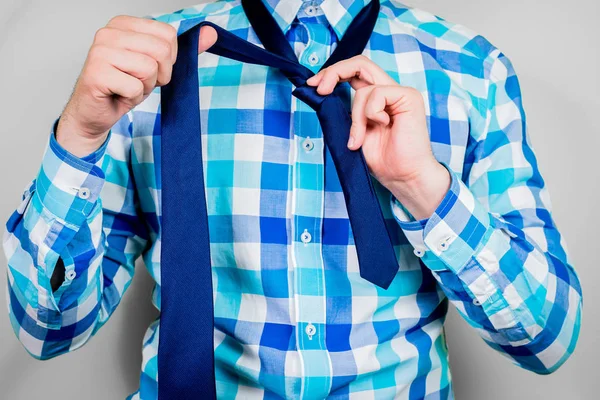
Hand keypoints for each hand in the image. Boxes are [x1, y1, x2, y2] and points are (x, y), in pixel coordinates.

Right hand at [56, 16, 216, 156]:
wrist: (95, 112)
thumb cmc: (123, 87)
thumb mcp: (158, 66)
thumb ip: (184, 50)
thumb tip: (211, 33)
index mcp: (124, 24)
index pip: (168, 34)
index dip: (169, 59)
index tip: (151, 69)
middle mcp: (109, 32)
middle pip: (161, 51)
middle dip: (159, 75)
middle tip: (140, 82)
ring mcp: (100, 51)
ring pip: (149, 68)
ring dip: (145, 87)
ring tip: (128, 87)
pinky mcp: (96, 72)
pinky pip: (135, 87)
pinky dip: (133, 98)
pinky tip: (118, 94)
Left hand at [306, 55, 449, 219]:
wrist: (403, 176)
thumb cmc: (382, 160)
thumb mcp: (353, 133)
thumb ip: (343, 114)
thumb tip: (320, 94)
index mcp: (376, 98)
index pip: (353, 72)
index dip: (331, 74)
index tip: (313, 86)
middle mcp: (388, 91)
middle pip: (359, 63)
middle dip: (334, 72)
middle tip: (320, 89)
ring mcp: (399, 93)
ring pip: (362, 89)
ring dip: (355, 118)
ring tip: (359, 139)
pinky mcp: (408, 97)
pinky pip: (377, 94)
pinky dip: (370, 114)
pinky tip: (382, 126)